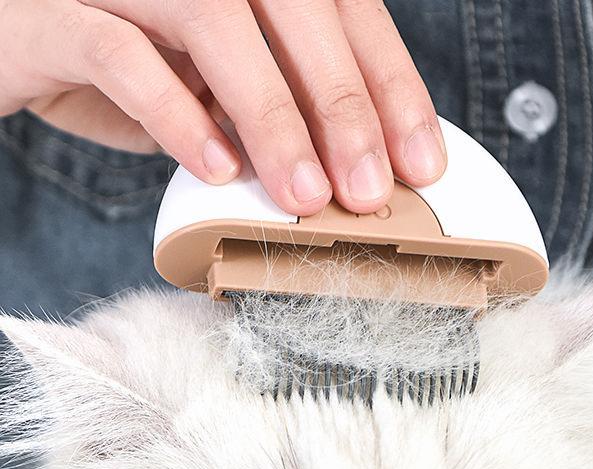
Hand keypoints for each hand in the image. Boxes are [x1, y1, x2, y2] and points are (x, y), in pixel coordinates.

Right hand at [0, 0, 445, 214]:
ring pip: (214, 22)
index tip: (421, 162)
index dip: (390, 86)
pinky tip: (218, 169)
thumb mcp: (224, 79)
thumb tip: (361, 165)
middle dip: (343, 107)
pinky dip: (176, 115)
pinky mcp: (56, 8)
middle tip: (368, 192)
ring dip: (272, 119)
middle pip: (295, 8)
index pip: (344, 10)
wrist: (14, 30)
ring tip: (304, 195)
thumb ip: (282, 100)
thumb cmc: (136, 57)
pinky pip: (121, 53)